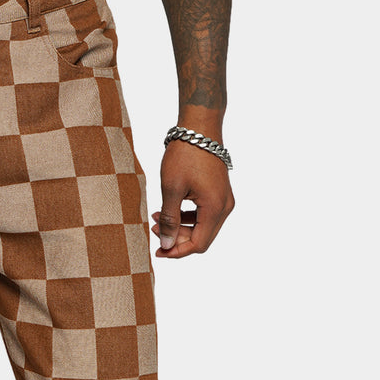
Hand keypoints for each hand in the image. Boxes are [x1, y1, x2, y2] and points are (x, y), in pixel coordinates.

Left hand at [151, 140, 234, 258]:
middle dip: (177, 239)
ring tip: (158, 219)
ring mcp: (224, 200)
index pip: (198, 244)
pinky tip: (169, 210)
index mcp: (215, 207)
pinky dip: (187, 217)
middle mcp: (224, 206)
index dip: (177, 251)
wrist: (199, 128)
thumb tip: (167, 245)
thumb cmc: (185, 155)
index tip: (158, 251)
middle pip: (202, 238)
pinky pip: (204, 215)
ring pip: (202, 227)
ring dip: (180, 228)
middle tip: (154, 229)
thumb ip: (170, 220)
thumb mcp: (171, 189)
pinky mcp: (219, 193)